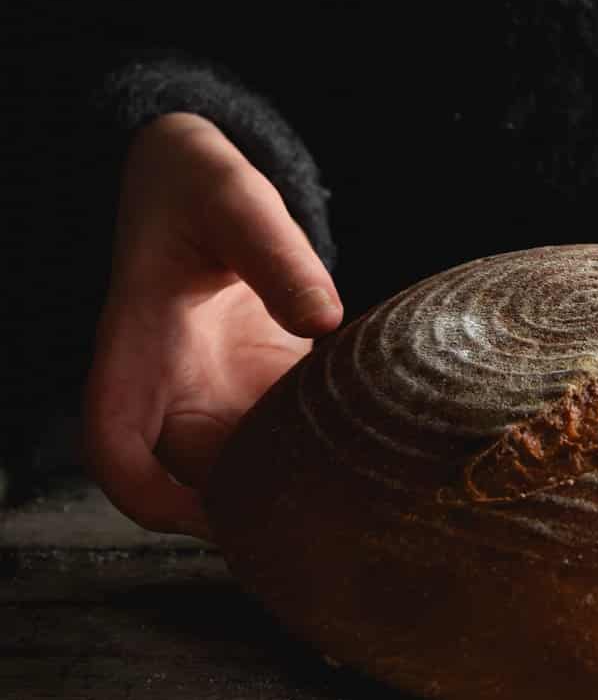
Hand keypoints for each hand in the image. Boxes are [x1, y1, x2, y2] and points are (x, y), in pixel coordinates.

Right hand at [83, 113, 342, 538]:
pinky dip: (325, 447)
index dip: (148, 496)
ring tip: (363, 492)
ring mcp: (215, 392)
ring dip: (294, 484)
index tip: (207, 517)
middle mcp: (170, 387)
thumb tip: (324, 319)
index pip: (114, 447)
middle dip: (247, 512)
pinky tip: (381, 445)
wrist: (196, 179)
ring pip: (245, 468)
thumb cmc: (197, 183)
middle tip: (326, 520)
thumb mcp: (233, 199)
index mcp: (137, 349)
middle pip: (191, 481)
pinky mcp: (260, 385)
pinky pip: (287, 435)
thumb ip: (276, 254)